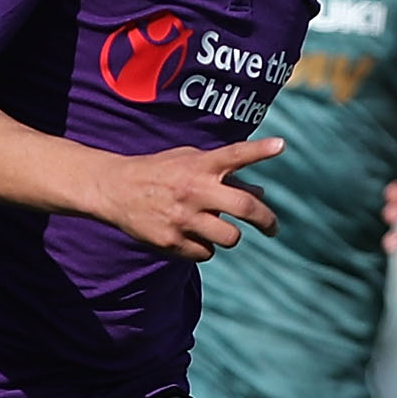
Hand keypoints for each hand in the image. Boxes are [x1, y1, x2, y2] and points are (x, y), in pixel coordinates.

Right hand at [92, 137, 282, 259]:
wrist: (115, 189)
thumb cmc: (160, 172)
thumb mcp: (189, 162)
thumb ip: (224, 175)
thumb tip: (260, 193)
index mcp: (199, 165)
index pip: (234, 155)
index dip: (259, 150)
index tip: (281, 144)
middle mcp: (193, 190)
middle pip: (243, 208)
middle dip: (266, 220)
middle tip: (273, 228)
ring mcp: (183, 218)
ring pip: (229, 238)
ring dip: (230, 236)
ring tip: (217, 229)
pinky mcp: (172, 242)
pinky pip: (206, 253)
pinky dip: (204, 248)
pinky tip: (190, 236)